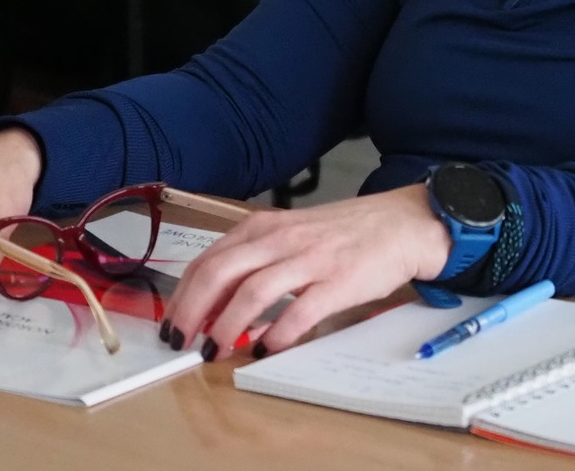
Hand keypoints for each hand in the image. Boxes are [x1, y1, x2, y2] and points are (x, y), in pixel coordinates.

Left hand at [162, 185, 451, 359]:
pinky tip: (265, 350)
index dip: (182, 295)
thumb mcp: (291, 235)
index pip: (208, 260)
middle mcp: (281, 239)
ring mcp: (310, 259)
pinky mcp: (338, 282)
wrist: (402, 224)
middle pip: (219, 274)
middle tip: (181, 342)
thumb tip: (218, 306)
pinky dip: (276, 335)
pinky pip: (298, 312)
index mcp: (264, 228)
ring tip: (214, 351)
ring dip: (226, 327)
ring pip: (252, 293)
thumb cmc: (344, 234)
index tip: (172, 323)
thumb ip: (257, 262)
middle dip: (191, 312)